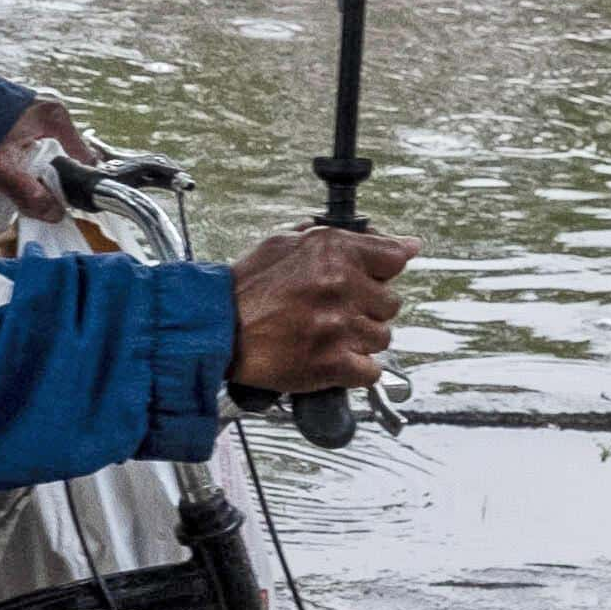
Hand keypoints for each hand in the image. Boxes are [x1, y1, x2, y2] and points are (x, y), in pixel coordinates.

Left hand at [0, 94, 101, 219]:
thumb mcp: (1, 168)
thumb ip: (29, 193)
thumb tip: (53, 213)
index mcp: (53, 116)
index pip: (81, 155)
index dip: (75, 182)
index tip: (66, 202)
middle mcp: (46, 111)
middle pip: (62, 157)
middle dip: (51, 181)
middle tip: (38, 201)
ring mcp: (29, 115)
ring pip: (43, 155)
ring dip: (33, 174)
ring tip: (19, 190)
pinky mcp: (14, 122)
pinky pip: (27, 149)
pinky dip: (20, 165)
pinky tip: (8, 177)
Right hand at [227, 223, 414, 397]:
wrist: (215, 328)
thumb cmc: (246, 289)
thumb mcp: (285, 244)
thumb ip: (338, 238)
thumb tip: (394, 241)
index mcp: (333, 251)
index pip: (394, 257)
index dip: (385, 270)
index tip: (379, 277)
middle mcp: (340, 285)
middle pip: (390, 302)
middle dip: (367, 307)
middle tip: (335, 310)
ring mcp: (339, 326)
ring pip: (382, 337)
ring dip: (360, 339)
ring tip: (327, 335)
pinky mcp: (333, 363)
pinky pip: (371, 370)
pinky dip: (355, 369)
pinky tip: (332, 358)